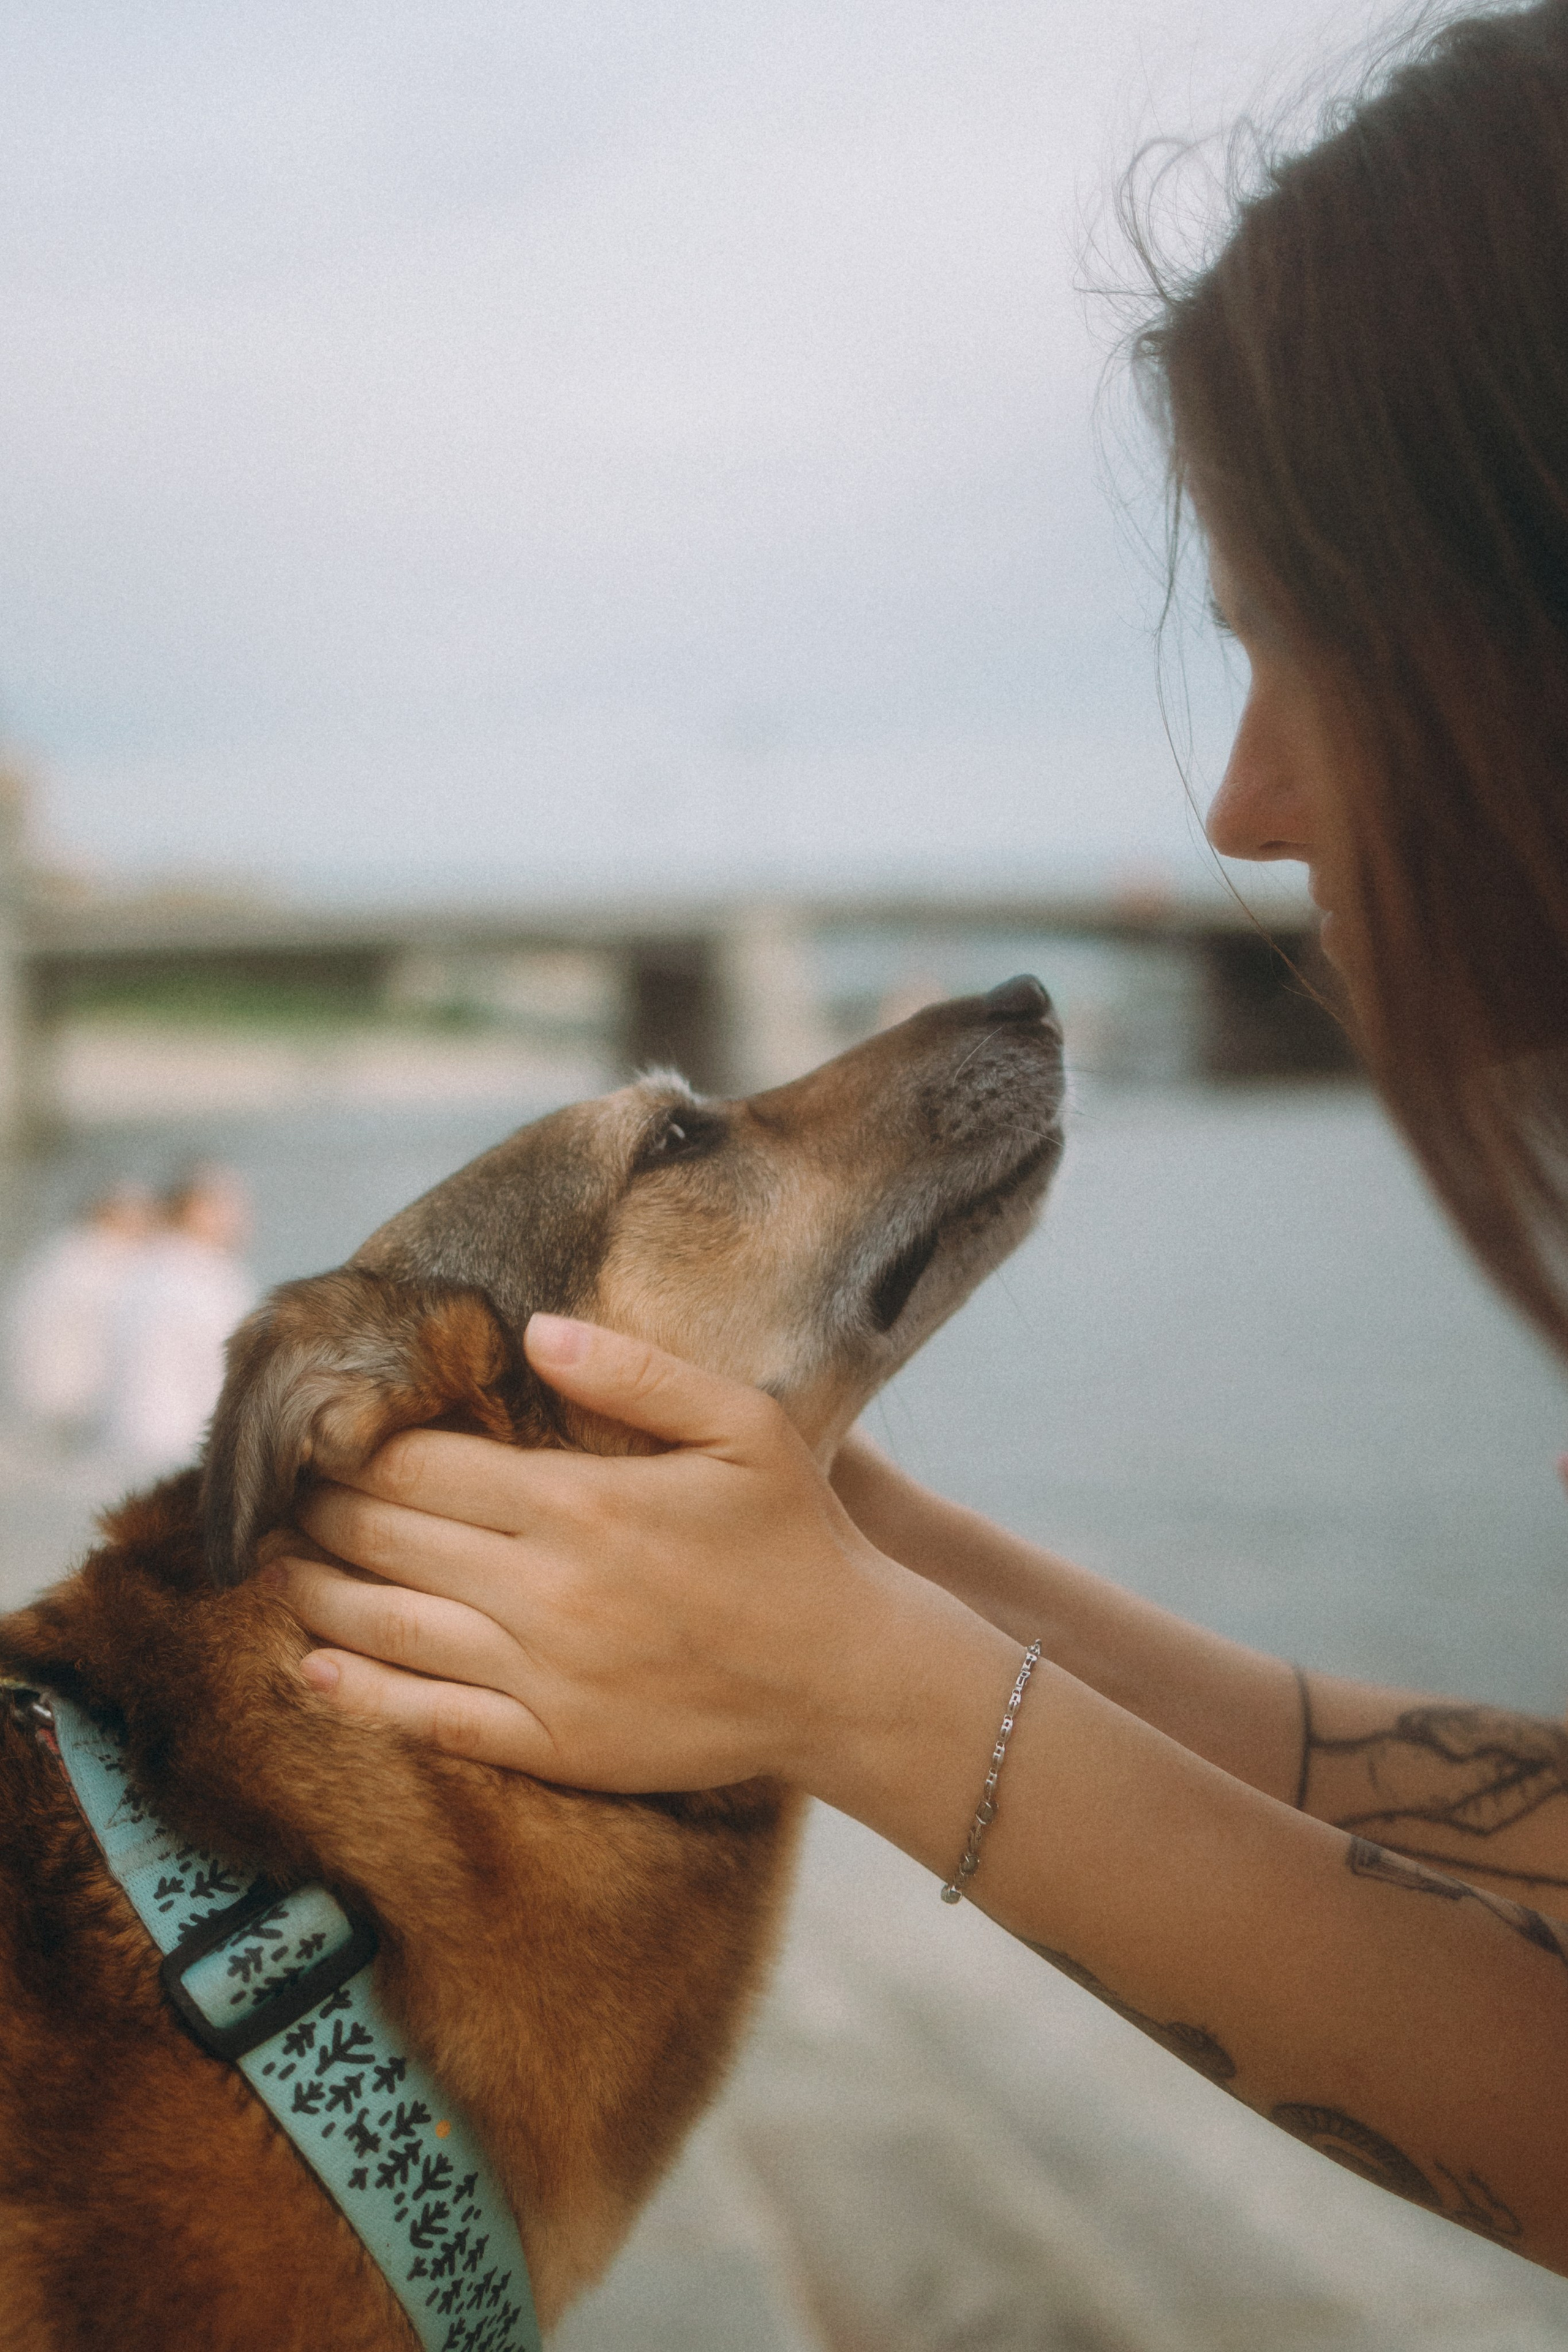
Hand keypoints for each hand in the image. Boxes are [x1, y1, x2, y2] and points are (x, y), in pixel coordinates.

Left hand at [267, 1315, 926, 1793]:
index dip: (356, 1450)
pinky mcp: (553, 1743)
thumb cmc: (795, 1537)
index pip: (423, 1466)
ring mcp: (544, 1674)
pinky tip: (312, 1668)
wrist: (846, 1676)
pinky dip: (359, 1692)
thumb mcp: (743, 1424)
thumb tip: (533, 1329)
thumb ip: (636, 1373)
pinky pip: (430, 1719)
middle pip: (388, 1539)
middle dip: (321, 1512)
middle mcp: (545, 1589)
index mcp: (579, 1502)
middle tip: (282, 1495)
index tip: (322, 1436)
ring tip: (278, 1565)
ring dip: (316, 1592)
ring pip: (387, 1627)